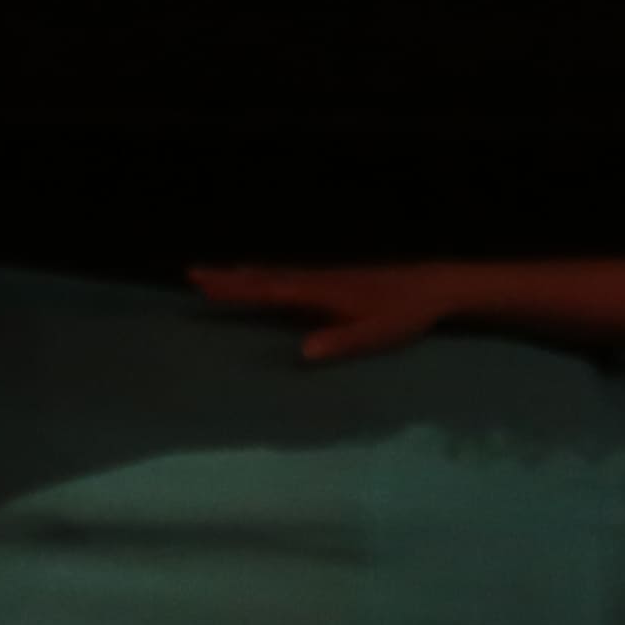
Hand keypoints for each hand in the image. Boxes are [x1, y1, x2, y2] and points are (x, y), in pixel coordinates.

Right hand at [189, 262, 459, 360]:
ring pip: (276, 275)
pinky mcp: (334, 282)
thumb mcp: (375, 335)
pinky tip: (268, 280)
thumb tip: (304, 350)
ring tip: (217, 275)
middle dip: (229, 278)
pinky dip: (268, 276)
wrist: (431, 287)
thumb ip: (341, 342)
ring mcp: (325, 279)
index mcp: (320, 293)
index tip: (204, 282)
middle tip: (194, 274)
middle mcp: (316, 281)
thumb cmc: (403, 314)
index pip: (270, 291)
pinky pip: (290, 278)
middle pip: (265, 278)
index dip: (236, 287)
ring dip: (245, 275)